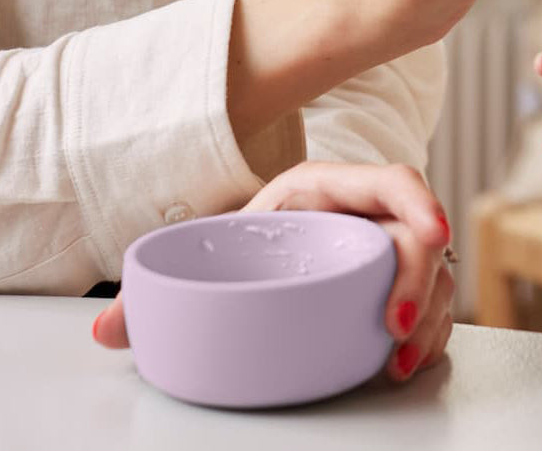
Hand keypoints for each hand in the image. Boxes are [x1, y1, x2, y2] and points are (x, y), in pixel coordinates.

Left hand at [92, 162, 454, 383]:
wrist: (251, 256)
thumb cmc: (237, 247)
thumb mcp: (207, 250)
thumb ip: (157, 289)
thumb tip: (106, 330)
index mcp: (327, 192)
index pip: (393, 180)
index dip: (419, 202)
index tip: (432, 236)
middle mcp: (367, 219)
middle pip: (419, 237)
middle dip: (420, 281)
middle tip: (397, 327)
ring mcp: (387, 255)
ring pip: (434, 278)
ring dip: (428, 319)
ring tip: (399, 361)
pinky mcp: (396, 290)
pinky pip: (432, 310)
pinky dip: (428, 338)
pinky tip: (408, 362)